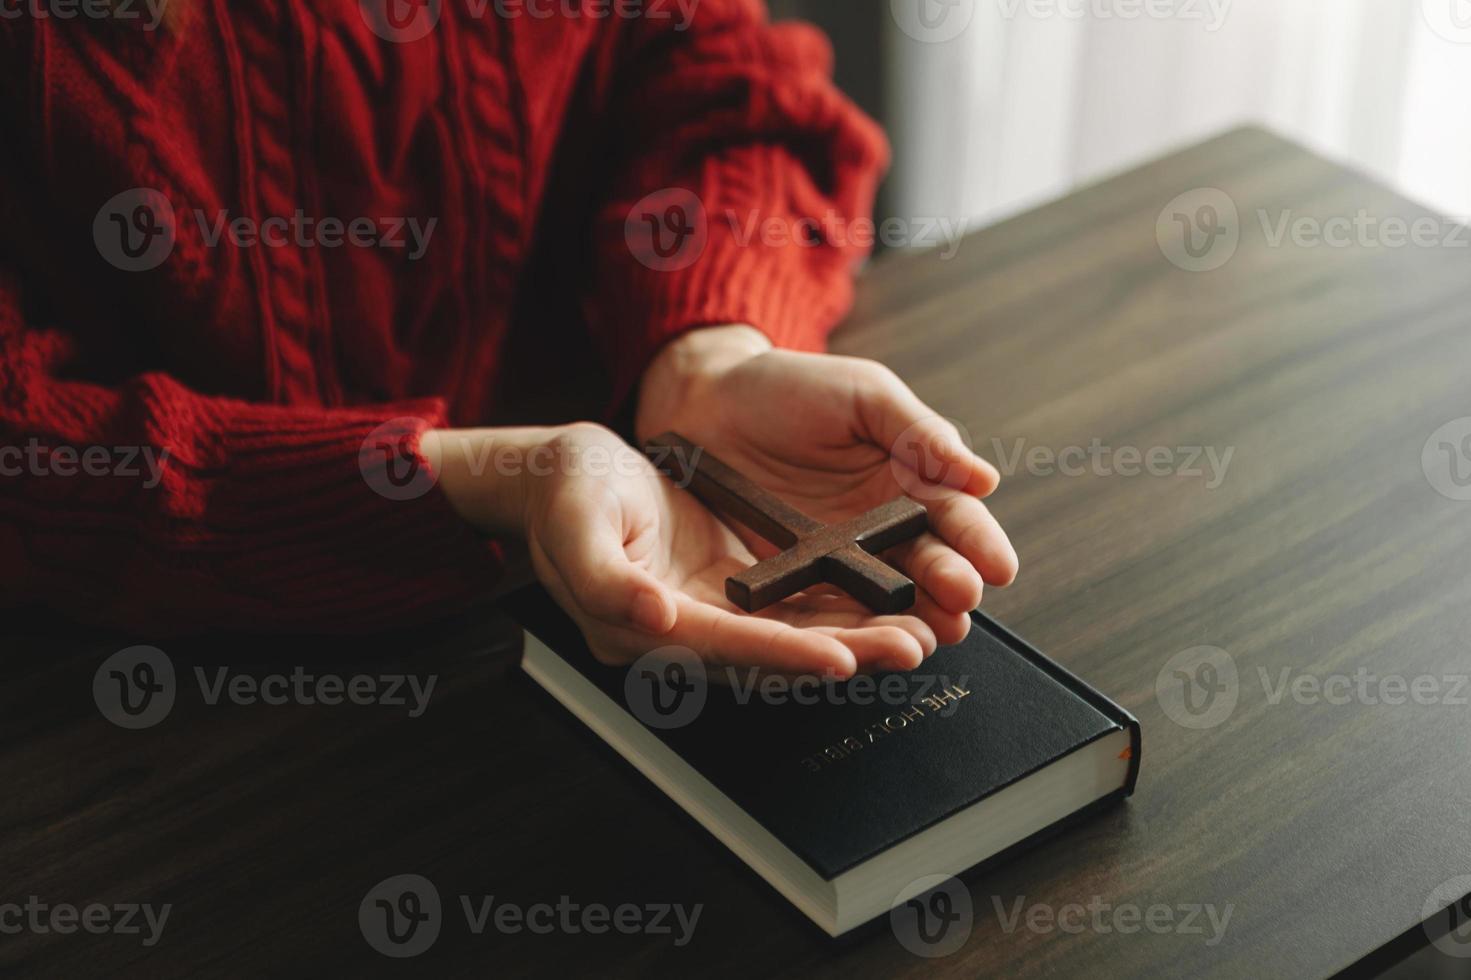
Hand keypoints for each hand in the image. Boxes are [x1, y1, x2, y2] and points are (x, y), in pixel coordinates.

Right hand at [423, 423, 936, 674]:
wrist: (560, 474)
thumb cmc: (565, 488)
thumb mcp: (575, 521)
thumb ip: (605, 579)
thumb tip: (655, 617)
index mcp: (638, 626)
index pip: (724, 648)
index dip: (783, 656)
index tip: (839, 657)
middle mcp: (680, 632)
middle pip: (771, 656)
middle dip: (843, 654)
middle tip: (910, 646)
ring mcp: (705, 614)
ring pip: (791, 638)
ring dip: (853, 639)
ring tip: (916, 633)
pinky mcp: (724, 592)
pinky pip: (790, 610)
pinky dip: (838, 611)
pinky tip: (885, 605)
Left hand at [636, 325, 1018, 650]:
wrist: (707, 400)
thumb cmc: (791, 386)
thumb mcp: (864, 395)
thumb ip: (920, 434)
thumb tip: (984, 478)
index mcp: (910, 479)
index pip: (955, 517)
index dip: (979, 542)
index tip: (998, 567)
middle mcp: (882, 527)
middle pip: (928, 566)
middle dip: (950, 587)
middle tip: (961, 604)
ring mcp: (837, 558)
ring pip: (884, 598)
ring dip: (909, 620)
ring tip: (925, 636)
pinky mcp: (793, 579)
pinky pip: (822, 608)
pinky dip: (846, 628)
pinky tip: (861, 642)